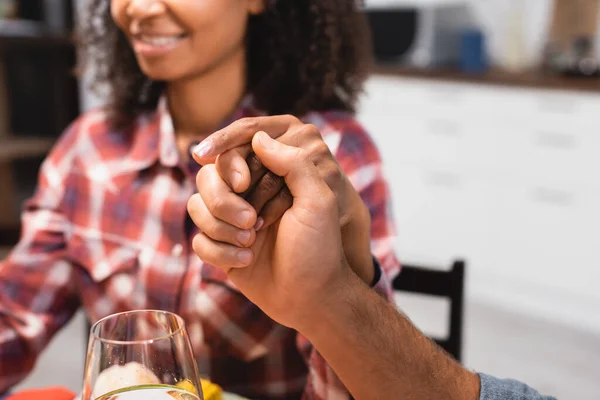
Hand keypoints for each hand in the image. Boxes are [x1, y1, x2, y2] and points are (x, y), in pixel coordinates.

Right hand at [192, 115, 373, 283]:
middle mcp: (248, 193)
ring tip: (250, 242)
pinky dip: (218, 252)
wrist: (311, 296)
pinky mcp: (221, 246)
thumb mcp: (317, 200)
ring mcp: (231, 219)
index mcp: (272, 176)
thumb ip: (293, 163)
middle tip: (253, 221)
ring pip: (196, 207)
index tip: (241, 182)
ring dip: (220, 228)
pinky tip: (245, 261)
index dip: (231, 161)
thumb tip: (258, 136)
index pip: (235, 151)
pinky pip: (199, 240)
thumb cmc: (319, 247)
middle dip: (225, 202)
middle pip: (208, 177)